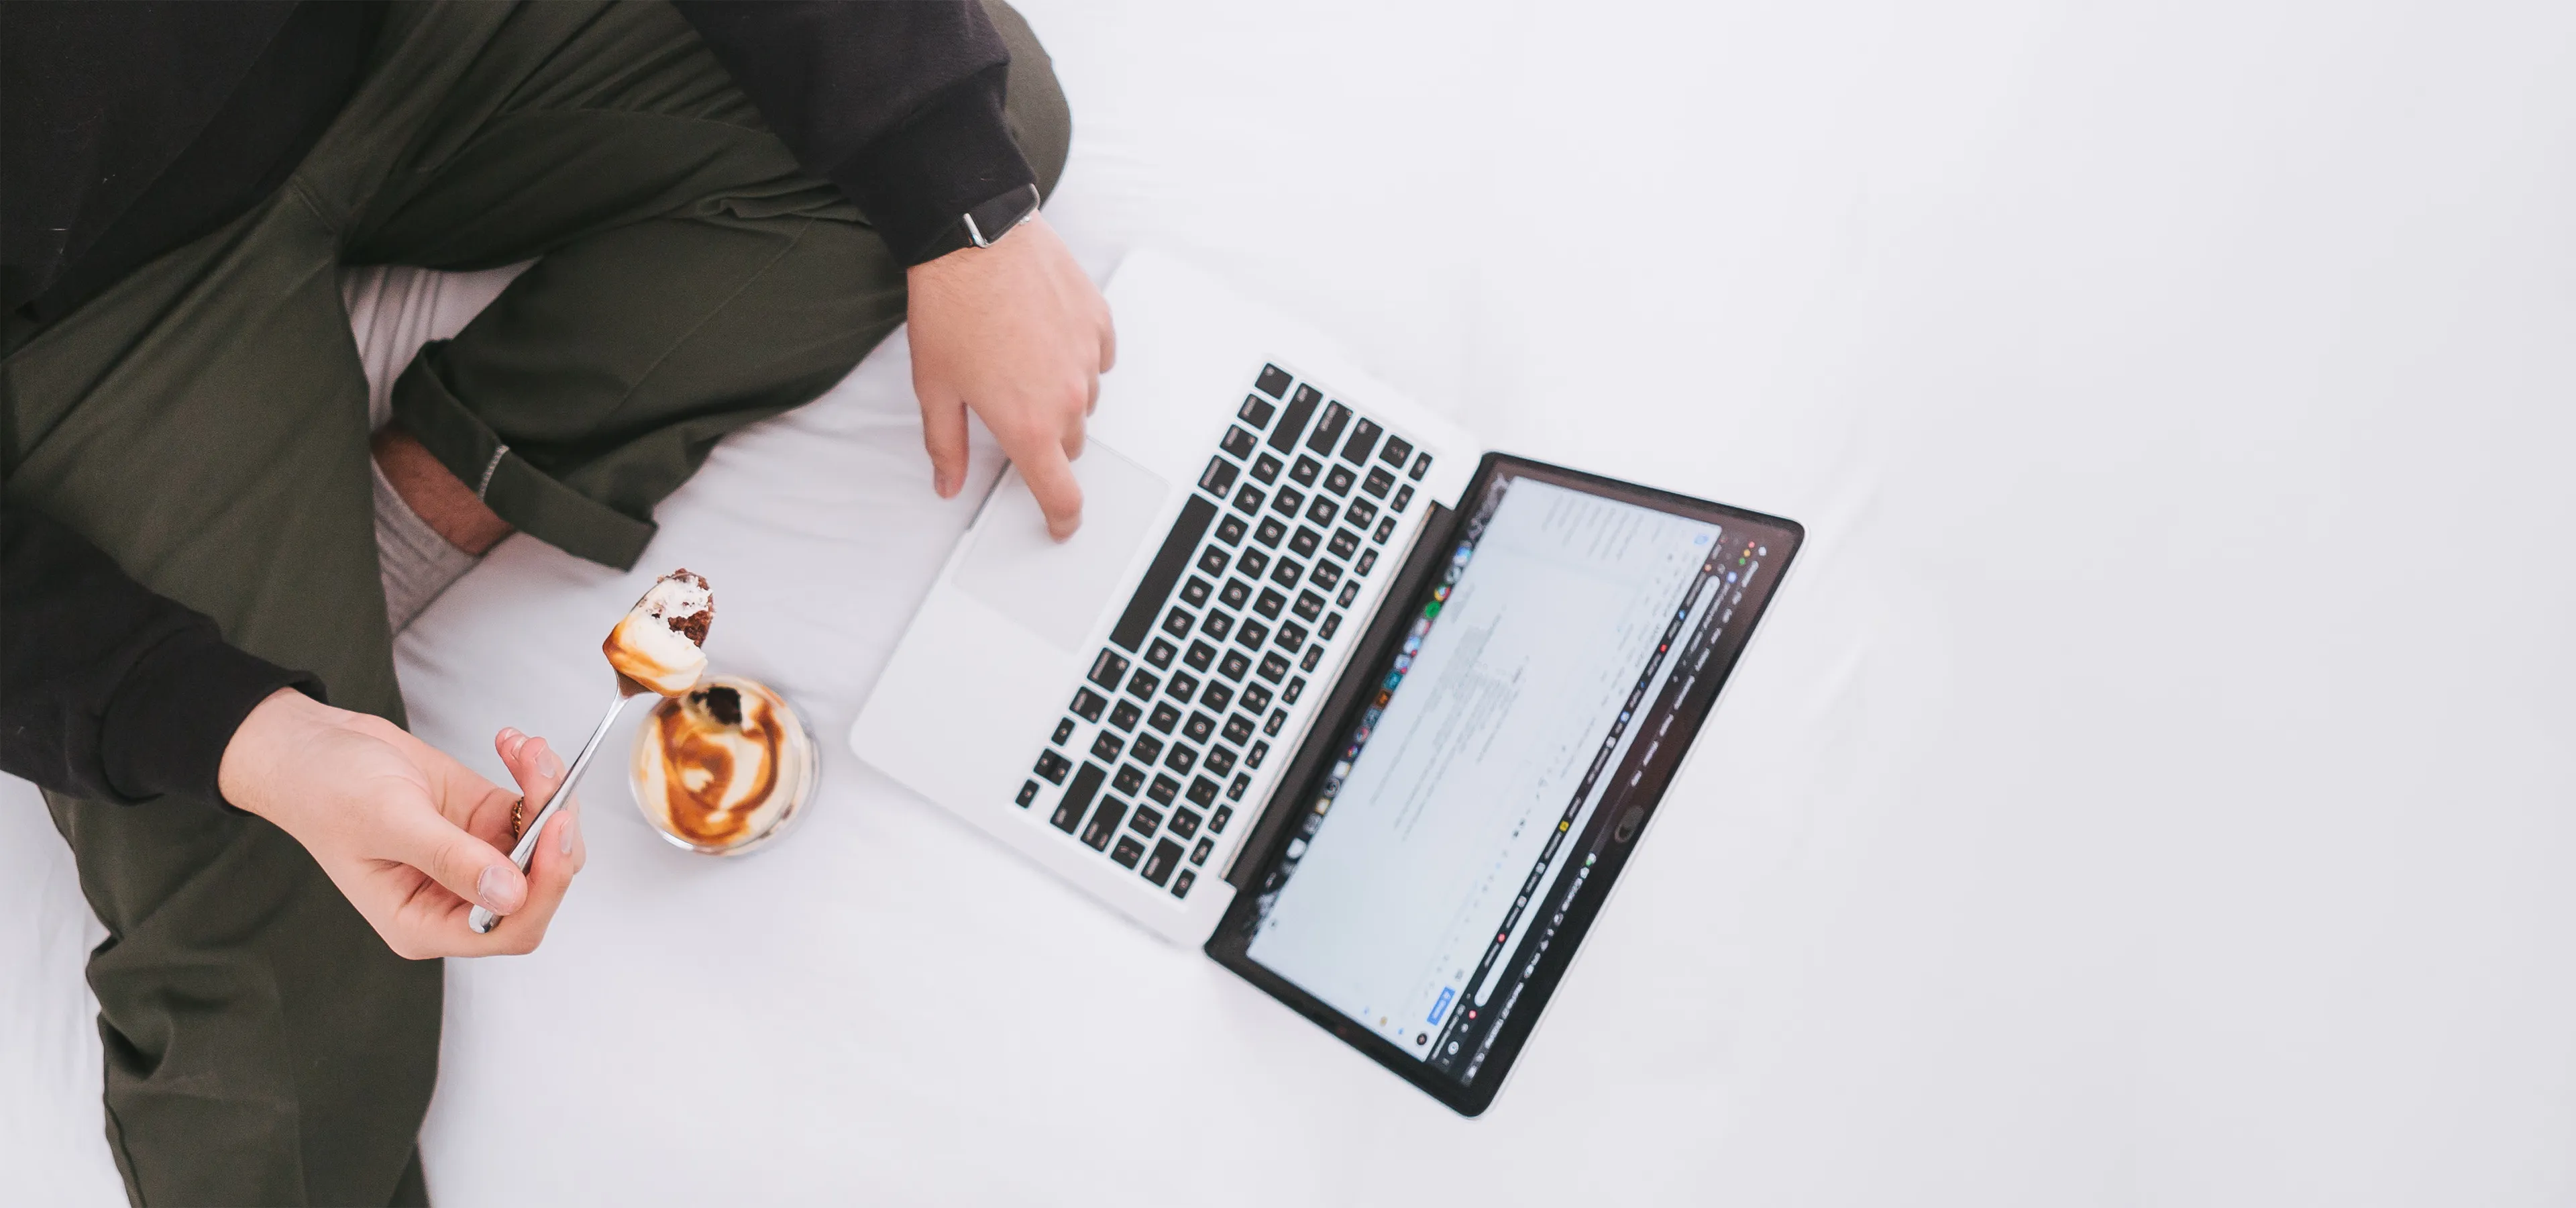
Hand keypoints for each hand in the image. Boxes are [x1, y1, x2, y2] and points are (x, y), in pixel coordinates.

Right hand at [216, 689, 587, 957]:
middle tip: (545, 775)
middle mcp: (455, 899)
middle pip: (539, 886)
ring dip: (547, 792)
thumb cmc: (327, 789)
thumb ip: (449, 858)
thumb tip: (509, 894)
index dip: (544, 887)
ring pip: (545, 843)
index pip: (509, 929)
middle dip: (553, 830)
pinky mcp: (485, 821)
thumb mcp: (388, 820)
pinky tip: (512, 744)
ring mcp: (475, 858)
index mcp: (423, 922)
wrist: (316, 747)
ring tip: (525, 748)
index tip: (554, 828)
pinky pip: (533, 808)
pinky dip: (535, 775)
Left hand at [907, 212, 1115, 538]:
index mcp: (1027, 426)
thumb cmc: (952, 307)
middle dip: (1044, 438)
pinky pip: (1097, 356)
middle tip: (1010, 408)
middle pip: (1069, 444)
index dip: (1062, 519)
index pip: (1060, 495)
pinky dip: (1075, 355)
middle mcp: (1067, 399)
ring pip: (1084, 400)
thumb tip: (947, 482)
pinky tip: (1042, 333)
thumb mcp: (935, 386)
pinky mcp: (1099, 324)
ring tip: (1019, 358)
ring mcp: (1089, 360)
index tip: (1060, 525)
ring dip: (1059, 394)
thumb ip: (946, 445)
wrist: (975, 239)